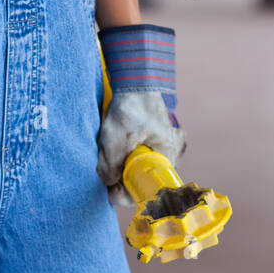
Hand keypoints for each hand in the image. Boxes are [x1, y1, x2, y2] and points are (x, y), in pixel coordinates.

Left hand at [96, 24, 184, 205]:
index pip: (150, 190)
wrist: (133, 77)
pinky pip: (134, 155)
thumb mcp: (117, 139)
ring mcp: (160, 145)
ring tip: (109, 151)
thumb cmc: (131, 106)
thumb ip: (111, 166)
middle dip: (121, 178)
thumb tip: (109, 183)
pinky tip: (112, 144)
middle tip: (105, 171)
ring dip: (119, 165)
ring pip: (136, 167)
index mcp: (168, 156)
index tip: (110, 193)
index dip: (128, 194)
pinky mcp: (150, 138)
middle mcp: (168, 153)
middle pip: (142, 180)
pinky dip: (121, 154)